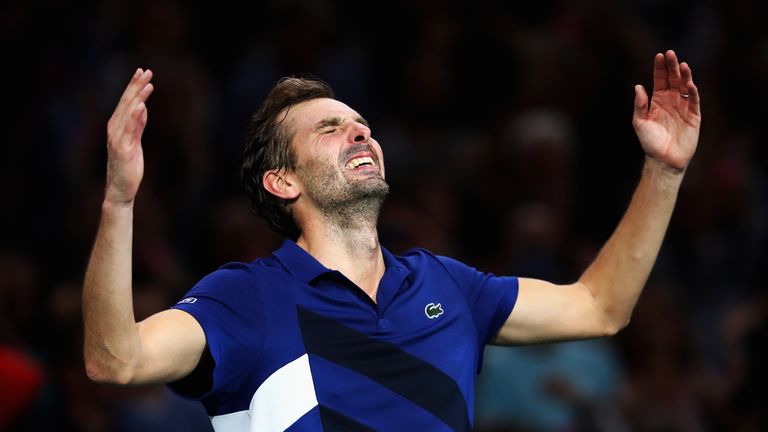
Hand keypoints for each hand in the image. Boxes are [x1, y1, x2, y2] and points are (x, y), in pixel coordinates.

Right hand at [105, 69, 153, 205]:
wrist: (120, 190)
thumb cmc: (128, 167)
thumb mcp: (135, 143)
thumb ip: (138, 126)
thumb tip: (143, 108)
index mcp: (117, 127)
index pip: (126, 102)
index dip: (133, 86)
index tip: (142, 72)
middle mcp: (114, 130)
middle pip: (126, 104)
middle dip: (135, 86)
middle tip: (145, 71)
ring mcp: (118, 140)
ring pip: (127, 114)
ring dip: (137, 98)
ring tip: (147, 84)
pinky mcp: (123, 150)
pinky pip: (130, 131)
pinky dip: (135, 118)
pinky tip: (141, 106)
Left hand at [633, 50, 700, 172]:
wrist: (663, 159)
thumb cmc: (649, 142)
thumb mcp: (639, 122)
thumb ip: (639, 105)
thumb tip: (638, 86)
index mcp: (657, 101)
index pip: (660, 80)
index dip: (660, 68)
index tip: (659, 55)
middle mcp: (671, 101)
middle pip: (673, 80)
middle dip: (672, 67)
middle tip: (670, 53)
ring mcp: (683, 107)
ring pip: (685, 87)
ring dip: (684, 76)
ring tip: (682, 65)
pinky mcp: (693, 116)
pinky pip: (694, 101)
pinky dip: (692, 92)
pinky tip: (689, 84)